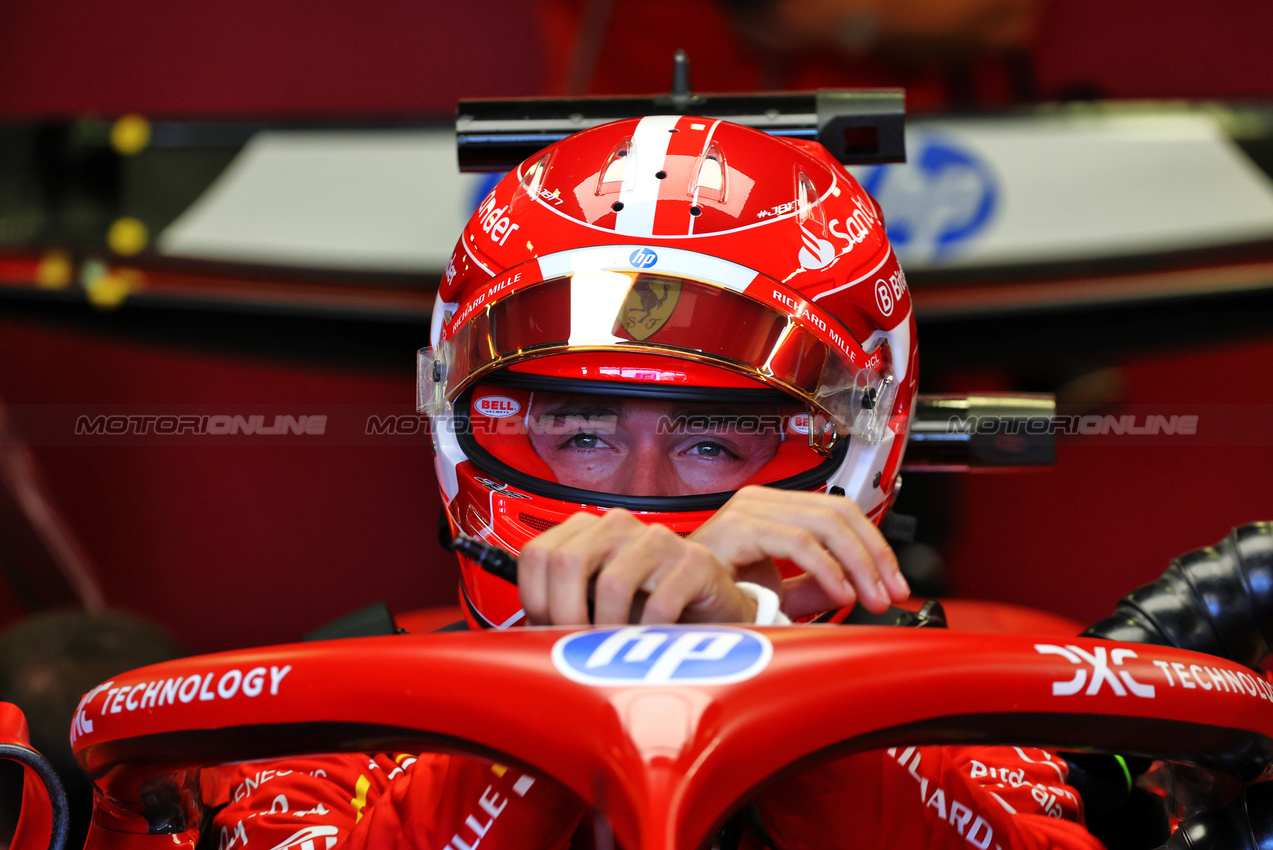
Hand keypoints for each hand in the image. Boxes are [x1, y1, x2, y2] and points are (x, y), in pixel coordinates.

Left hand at [518, 509, 760, 625]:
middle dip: (566, 615)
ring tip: (616, 647)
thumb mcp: (594, 601)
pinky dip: (648, 634)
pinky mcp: (694, 562)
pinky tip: (650, 642)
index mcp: (589, 530)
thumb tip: (521, 632)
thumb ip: (561, 603)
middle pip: (568, 562)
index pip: (537, 552)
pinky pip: (657, 605)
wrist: (709, 611)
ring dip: (609, 628)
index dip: (534, 598)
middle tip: (578, 643)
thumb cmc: (646, 608)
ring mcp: (658, 540)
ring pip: (611, 584)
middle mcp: (620, 526)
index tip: (546, 628)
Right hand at [688, 486, 907, 619]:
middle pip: (841, 511)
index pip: (840, 511)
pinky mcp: (736, 528)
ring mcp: (747, 510)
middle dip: (875, 555)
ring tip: (868, 597)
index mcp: (771, 510)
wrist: (665, 612)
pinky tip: (840, 594)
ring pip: (826, 522)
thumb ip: (813, 586)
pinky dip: (827, 569)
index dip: (875, 547)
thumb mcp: (776, 593)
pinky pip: (797, 541)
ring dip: (858, 564)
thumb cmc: (707, 601)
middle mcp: (761, 501)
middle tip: (890, 592)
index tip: (892, 584)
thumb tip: (857, 587)